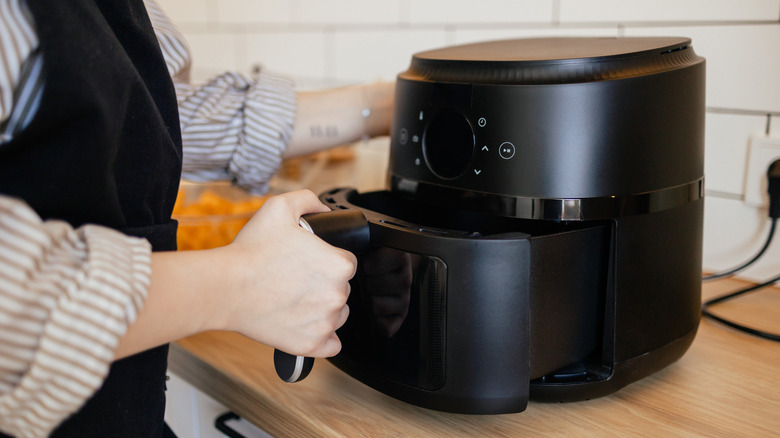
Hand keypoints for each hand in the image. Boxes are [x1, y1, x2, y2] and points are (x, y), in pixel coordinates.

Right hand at [217, 190, 356, 356]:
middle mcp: (337, 295)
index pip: (346, 263)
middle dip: (323, 284)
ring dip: (322, 309)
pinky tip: (304, 324)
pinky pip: (330, 344)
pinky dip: (320, 337)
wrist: (224, 287)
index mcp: (339, 265)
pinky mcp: (310, 345)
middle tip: (296, 279)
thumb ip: (309, 200)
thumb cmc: (251, 251)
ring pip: (337, 315)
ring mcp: (325, 323)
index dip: (327, 260)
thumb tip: (324, 209)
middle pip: (341, 289)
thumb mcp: (280, 207)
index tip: (308, 262)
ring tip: (294, 299)